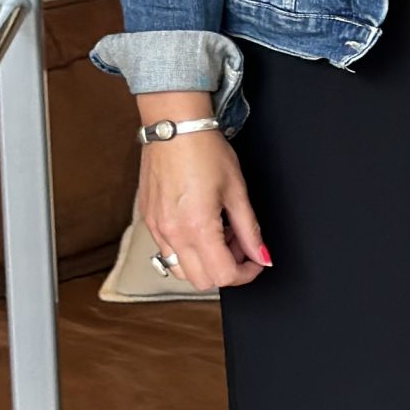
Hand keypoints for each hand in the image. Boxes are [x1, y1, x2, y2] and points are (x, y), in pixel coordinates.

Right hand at [137, 112, 270, 291]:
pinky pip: (167, 251)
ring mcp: (156, 229)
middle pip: (202, 281)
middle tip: (239, 244)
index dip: (246, 274)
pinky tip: (200, 225)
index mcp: (197, 228)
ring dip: (205, 262)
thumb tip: (261, 255)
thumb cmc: (205, 151)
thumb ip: (249, 230)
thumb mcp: (237, 191)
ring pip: (181, 271)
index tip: (256, 261)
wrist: (175, 127)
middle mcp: (172, 234)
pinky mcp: (149, 221)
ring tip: (220, 233)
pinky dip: (188, 249)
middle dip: (226, 269)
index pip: (224, 276)